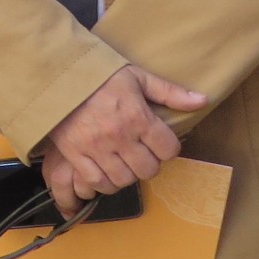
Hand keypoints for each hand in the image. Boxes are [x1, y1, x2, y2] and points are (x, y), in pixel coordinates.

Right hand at [41, 65, 207, 215]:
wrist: (55, 75)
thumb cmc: (98, 75)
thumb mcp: (136, 77)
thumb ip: (169, 92)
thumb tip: (203, 101)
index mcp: (138, 117)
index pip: (169, 149)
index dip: (167, 148)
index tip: (158, 142)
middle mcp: (119, 136)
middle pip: (148, 169)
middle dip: (149, 164)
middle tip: (141, 154)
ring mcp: (95, 147)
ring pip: (124, 179)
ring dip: (127, 175)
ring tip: (123, 163)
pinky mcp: (74, 154)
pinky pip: (96, 181)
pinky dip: (104, 182)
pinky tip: (105, 171)